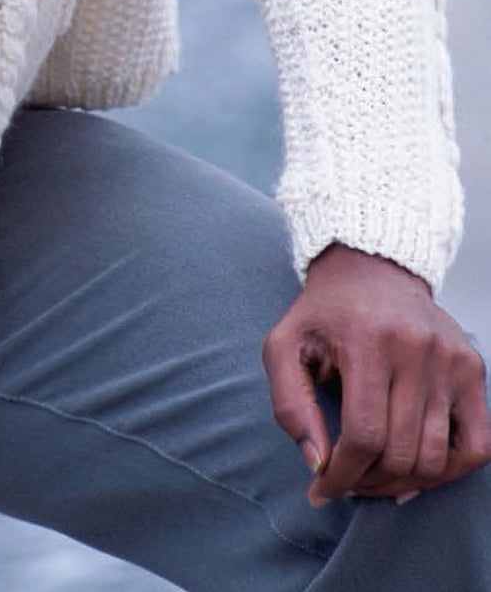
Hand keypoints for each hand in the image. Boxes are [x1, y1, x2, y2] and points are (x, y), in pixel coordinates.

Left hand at [262, 242, 490, 506]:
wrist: (371, 268)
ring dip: (402, 483)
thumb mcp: (285, 345)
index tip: (322, 488)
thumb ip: (290, 404)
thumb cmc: (324, 313)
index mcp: (367, 339)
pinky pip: (476, 444)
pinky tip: (417, 475)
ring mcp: (450, 359)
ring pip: (436, 457)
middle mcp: (416, 348)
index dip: (342, 474)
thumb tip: (316, 463)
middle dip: (366, 481)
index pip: (364, 434)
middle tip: (345, 483)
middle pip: (400, 451)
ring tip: (373, 479)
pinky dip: (449, 472)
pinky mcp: (472, 368)